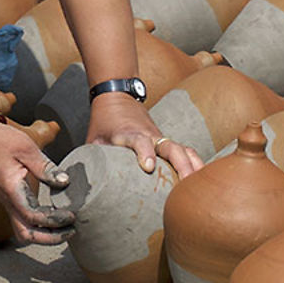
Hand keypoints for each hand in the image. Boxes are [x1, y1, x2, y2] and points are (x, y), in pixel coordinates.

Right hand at [0, 119, 74, 245]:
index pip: (32, 216)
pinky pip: (25, 222)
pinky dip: (41, 226)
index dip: (53, 220)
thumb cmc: (2, 141)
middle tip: (70, 230)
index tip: (70, 214)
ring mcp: (9, 203)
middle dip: (49, 238)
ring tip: (66, 228)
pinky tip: (55, 218)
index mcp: (11, 189)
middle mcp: (8, 201)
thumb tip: (65, 181)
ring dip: (45, 235)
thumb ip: (46, 167)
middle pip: (26, 234)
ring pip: (24, 232)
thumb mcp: (27, 148)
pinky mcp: (13, 201)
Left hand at [87, 92, 202, 178]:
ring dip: (192, 165)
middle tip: (187, 183)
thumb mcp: (93, 139)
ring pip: (181, 149)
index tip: (148, 167)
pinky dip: (195, 162)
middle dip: (181, 164)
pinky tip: (202, 180)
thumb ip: (91, 160)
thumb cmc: (104, 122)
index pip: (139, 141)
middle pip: (169, 146)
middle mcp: (148, 134)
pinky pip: (185, 150)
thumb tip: (81, 185)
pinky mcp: (165, 141)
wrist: (117, 96)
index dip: (144, 153)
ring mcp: (159, 137)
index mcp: (128, 133)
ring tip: (200, 187)